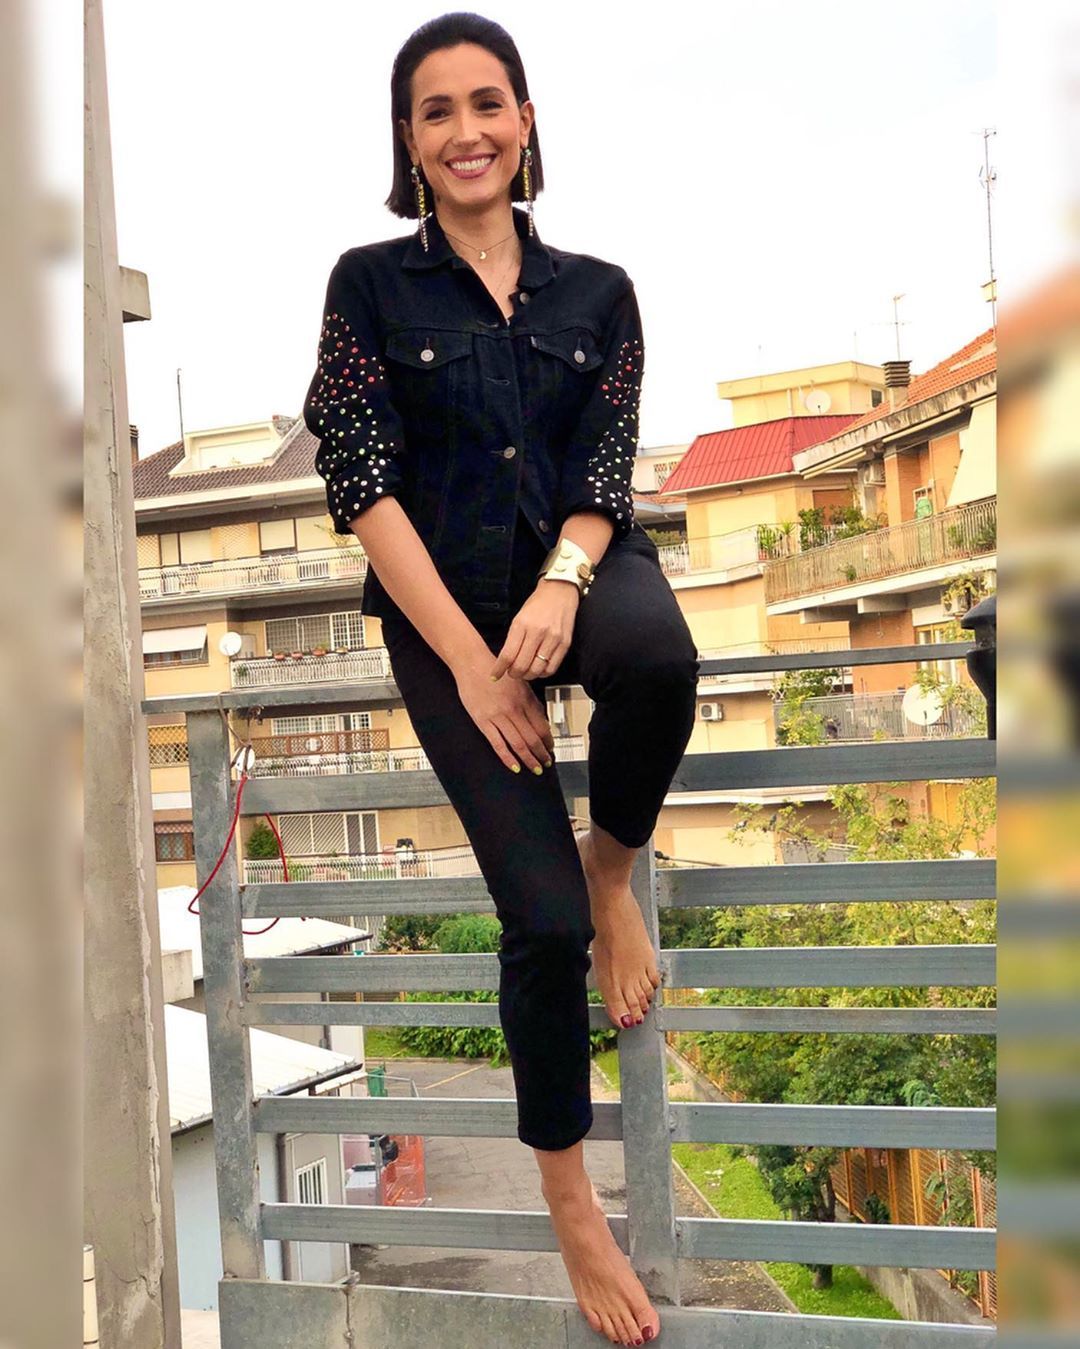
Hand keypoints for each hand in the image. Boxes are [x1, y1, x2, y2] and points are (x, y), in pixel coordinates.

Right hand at [454, 647, 555, 774]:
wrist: (472, 664)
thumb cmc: (495, 673)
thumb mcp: (520, 683)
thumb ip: (531, 702)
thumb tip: (542, 721)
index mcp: (525, 699)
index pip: (542, 726)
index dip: (549, 741)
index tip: (551, 749)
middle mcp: (514, 709)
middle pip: (533, 738)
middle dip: (542, 754)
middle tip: (546, 763)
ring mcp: (498, 716)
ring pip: (518, 744)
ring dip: (529, 759)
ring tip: (535, 768)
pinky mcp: (483, 722)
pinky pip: (498, 744)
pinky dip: (508, 758)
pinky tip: (515, 767)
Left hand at [489, 580, 579, 681]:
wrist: (560, 592)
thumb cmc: (537, 605)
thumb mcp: (519, 618)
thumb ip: (513, 640)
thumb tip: (505, 662)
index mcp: (522, 624)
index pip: (508, 655)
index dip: (499, 669)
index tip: (495, 675)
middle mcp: (538, 632)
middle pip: (522, 666)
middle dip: (513, 674)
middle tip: (512, 673)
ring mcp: (553, 639)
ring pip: (536, 670)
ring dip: (528, 675)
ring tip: (525, 671)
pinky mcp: (565, 644)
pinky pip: (551, 668)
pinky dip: (542, 673)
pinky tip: (538, 668)